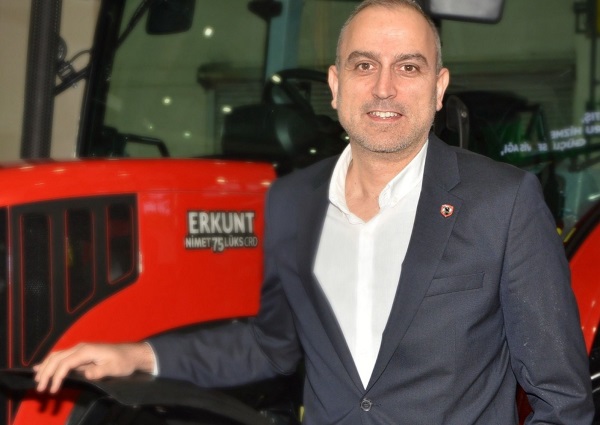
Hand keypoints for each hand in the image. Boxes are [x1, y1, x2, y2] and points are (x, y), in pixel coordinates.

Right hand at [33, 342, 154, 393]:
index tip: (53, 390)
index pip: (65, 363)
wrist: (131, 354)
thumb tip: (86, 374)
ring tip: (37, 380)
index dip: (57, 376)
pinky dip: (49, 362)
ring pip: (56, 356)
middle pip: (57, 359)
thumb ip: (99, 371)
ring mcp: (79, 350)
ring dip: (45, 367)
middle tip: (40, 388)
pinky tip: (40, 367)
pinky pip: (61, 357)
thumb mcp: (114, 368)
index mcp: (87, 351)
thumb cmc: (123, 361)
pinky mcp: (80, 354)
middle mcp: (80, 348)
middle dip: (46, 373)